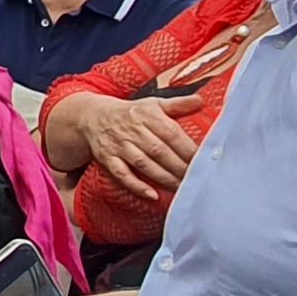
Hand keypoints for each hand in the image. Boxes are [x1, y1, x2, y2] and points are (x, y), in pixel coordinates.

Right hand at [44, 88, 193, 195]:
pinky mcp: (108, 158)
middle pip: (158, 150)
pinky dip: (136, 185)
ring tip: (180, 188)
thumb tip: (201, 100)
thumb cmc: (132, 113)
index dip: (187, 148)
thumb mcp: (153, 104)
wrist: (94, 117)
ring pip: (143, 163)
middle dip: (178, 166)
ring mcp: (119, 145)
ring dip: (163, 178)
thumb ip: (178, 104)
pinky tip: (152, 195)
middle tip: (195, 179)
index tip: (202, 160)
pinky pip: (122, 174)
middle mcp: (133, 129)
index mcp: (148, 114)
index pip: (171, 132)